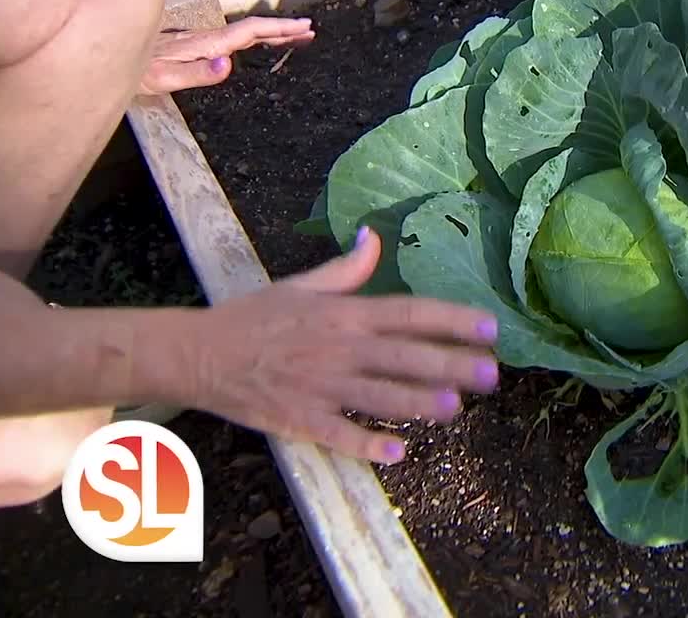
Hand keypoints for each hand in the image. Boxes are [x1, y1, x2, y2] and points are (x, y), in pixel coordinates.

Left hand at [138, 15, 315, 94]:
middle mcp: (205, 39)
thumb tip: (230, 64)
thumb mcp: (163, 79)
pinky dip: (254, 38)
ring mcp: (200, 41)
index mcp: (205, 45)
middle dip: (282, 29)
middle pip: (251, 29)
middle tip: (310, 31)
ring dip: (271, 33)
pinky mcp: (194, 45)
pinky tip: (257, 43)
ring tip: (295, 36)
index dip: (278, 30)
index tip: (303, 29)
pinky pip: (233, 38)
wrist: (107, 55)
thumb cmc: (134, 73)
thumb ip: (196, 73)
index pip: (249, 33)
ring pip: (243, 33)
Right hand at [169, 226, 499, 464]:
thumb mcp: (300, 284)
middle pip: (404, 356)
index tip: (489, 327)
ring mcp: (320, 386)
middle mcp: (339, 349)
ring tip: (454, 409)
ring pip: (378, 395)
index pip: (409, 313)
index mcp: (344, 314)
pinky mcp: (299, 419)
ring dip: (417, 402)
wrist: (197, 352)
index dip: (452, 319)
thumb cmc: (252, 317)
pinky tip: (397, 452)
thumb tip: (373, 237)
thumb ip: (346, 268)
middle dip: (450, 364)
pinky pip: (338, 435)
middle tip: (490, 373)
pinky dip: (367, 444)